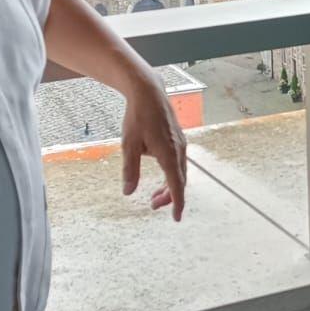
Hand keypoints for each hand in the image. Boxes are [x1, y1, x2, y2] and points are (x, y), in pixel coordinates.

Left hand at [121, 71, 187, 219]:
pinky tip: (159, 171)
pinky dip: (171, 173)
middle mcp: (179, 150)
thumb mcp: (129, 145)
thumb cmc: (137, 117)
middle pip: (179, 181)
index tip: (176, 218)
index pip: (176, 186)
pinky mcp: (178, 138)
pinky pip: (178, 161)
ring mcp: (180, 143)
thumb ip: (130, 170)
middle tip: (153, 205)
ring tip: (155, 194)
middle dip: (169, 197)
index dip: (177, 204)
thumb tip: (128, 192)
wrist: (148, 92)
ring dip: (170, 185)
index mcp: (169, 155)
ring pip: (179, 171)